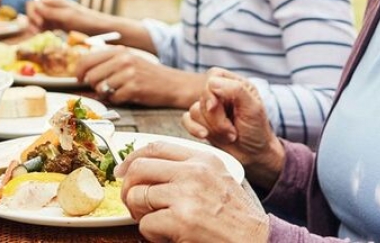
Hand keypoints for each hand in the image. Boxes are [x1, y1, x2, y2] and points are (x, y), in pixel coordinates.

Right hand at [25, 0, 94, 32]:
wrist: (100, 29)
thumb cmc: (85, 21)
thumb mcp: (67, 17)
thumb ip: (50, 12)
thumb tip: (34, 4)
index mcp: (54, 1)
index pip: (33, 4)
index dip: (32, 15)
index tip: (40, 24)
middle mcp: (52, 6)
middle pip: (32, 12)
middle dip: (31, 22)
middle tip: (37, 33)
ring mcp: (54, 16)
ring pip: (36, 21)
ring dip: (35, 28)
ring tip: (39, 36)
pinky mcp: (57, 25)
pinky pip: (43, 27)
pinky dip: (41, 32)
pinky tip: (43, 37)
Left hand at [76, 47, 206, 107]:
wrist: (172, 83)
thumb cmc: (148, 74)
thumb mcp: (129, 61)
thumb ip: (108, 63)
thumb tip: (82, 75)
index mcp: (120, 51)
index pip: (87, 59)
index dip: (78, 71)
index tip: (79, 78)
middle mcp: (123, 59)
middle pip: (91, 75)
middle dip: (93, 85)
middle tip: (103, 87)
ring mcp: (128, 74)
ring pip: (101, 87)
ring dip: (106, 93)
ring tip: (118, 90)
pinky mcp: (134, 88)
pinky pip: (114, 98)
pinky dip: (118, 100)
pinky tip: (127, 95)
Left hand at [114, 141, 268, 242]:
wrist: (256, 240)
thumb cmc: (237, 217)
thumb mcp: (218, 178)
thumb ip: (190, 169)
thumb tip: (150, 171)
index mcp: (203, 159)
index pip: (156, 146)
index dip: (132, 158)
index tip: (122, 171)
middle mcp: (194, 172)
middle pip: (139, 168)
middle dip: (128, 188)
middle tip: (132, 203)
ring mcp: (186, 195)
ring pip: (137, 197)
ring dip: (139, 214)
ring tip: (155, 223)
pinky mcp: (181, 221)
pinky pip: (146, 224)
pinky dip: (152, 234)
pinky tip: (168, 236)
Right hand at [182, 68, 284, 189]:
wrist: (254, 156)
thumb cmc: (257, 131)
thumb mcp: (253, 108)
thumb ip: (235, 90)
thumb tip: (211, 82)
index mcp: (235, 84)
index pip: (213, 76)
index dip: (211, 92)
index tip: (216, 106)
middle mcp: (221, 94)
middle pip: (203, 96)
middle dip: (216, 117)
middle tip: (232, 130)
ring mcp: (210, 109)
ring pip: (194, 110)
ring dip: (212, 127)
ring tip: (229, 135)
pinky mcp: (201, 122)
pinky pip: (186, 120)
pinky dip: (194, 129)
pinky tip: (205, 136)